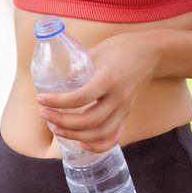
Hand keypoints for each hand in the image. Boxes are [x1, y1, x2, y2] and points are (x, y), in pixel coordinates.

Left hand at [35, 32, 159, 152]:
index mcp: (108, 79)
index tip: (41, 98)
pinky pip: (114, 136)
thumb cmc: (120, 48)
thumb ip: (78, 66)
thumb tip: (54, 76)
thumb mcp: (96, 51)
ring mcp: (124, 108)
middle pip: (89, 120)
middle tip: (44, 114)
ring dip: (75, 135)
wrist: (151, 52)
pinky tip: (82, 143)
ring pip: (100, 132)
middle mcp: (118, 97)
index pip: (80, 97)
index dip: (58, 101)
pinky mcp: (127, 113)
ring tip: (56, 129)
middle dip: (62, 121)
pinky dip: (98, 145)